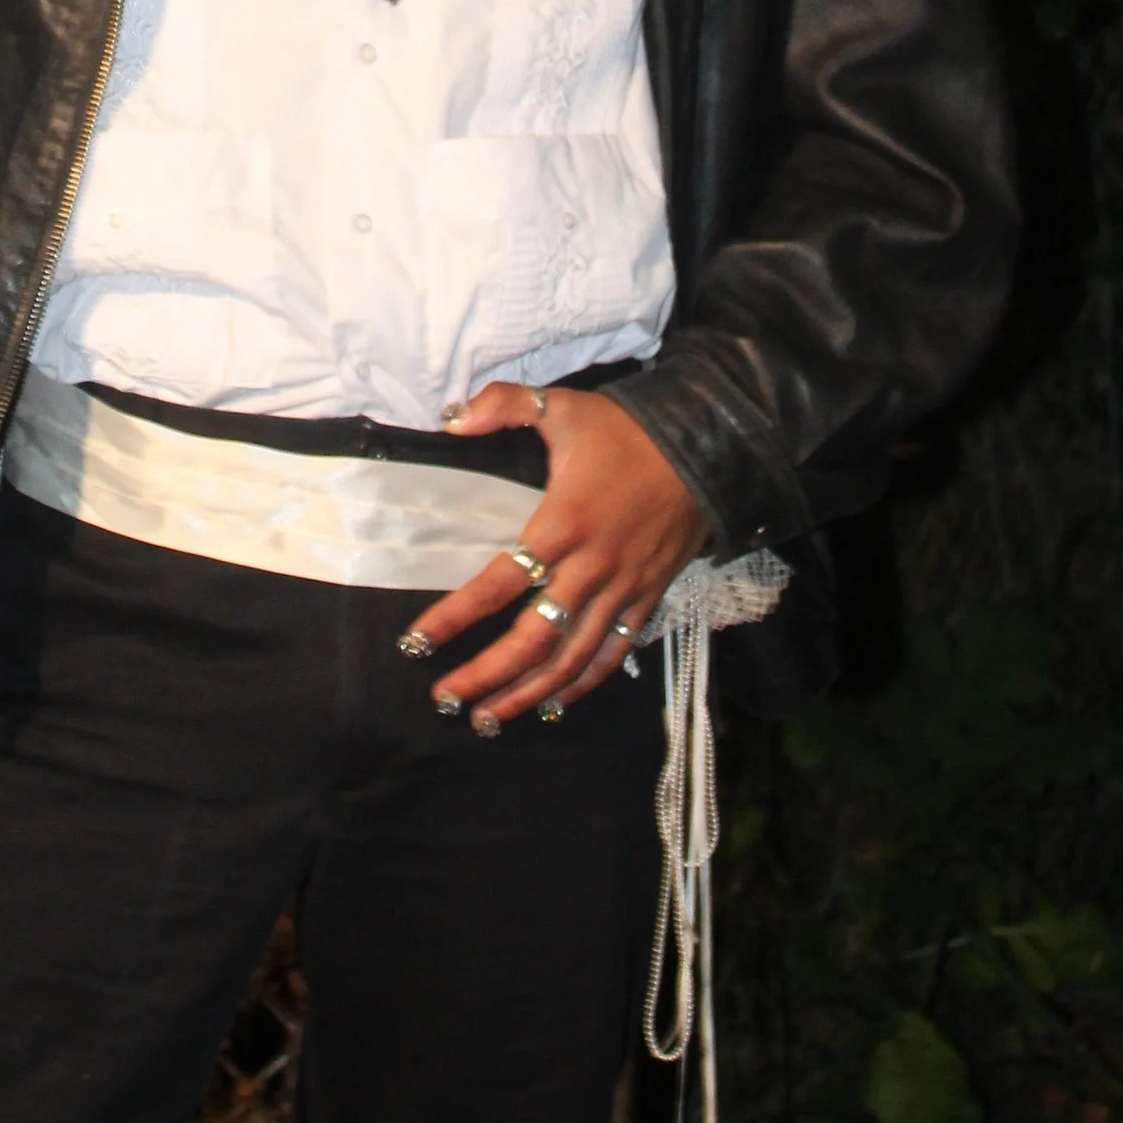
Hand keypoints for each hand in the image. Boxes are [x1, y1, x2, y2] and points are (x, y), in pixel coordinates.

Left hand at [401, 382, 710, 725]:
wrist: (706, 448)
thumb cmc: (626, 431)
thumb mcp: (562, 405)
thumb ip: (503, 404)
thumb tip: (451, 418)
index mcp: (562, 523)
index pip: (498, 582)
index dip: (454, 617)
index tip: (416, 642)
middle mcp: (591, 567)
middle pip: (532, 638)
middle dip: (486, 674)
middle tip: (445, 698)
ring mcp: (622, 590)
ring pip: (572, 658)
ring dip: (529, 692)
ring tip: (489, 717)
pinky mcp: (647, 600)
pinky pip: (613, 654)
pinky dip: (583, 684)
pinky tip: (554, 705)